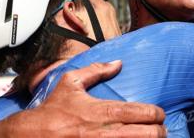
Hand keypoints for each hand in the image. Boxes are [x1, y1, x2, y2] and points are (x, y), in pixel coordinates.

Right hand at [0, 60, 166, 137]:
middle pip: (150, 135)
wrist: (34, 136)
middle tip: (159, 130)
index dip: (156, 114)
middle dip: (160, 132)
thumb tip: (117, 63)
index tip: (158, 114)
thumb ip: (96, 70)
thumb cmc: (54, 110)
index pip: (143, 113)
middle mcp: (108, 133)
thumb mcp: (71, 82)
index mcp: (104, 112)